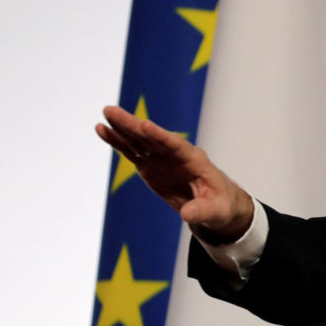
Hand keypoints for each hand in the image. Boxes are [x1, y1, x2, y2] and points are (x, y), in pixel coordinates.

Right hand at [95, 105, 253, 241]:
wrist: (217, 205)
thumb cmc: (221, 206)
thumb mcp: (217, 212)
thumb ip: (202, 211)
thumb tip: (187, 214)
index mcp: (196, 161)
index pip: (176, 146)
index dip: (160, 136)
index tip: (144, 125)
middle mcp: (177, 155)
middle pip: (153, 137)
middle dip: (134, 125)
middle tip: (112, 111)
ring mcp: (163, 159)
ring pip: (140, 141)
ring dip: (123, 128)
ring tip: (105, 114)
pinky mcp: (151, 167)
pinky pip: (133, 152)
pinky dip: (118, 142)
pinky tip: (103, 130)